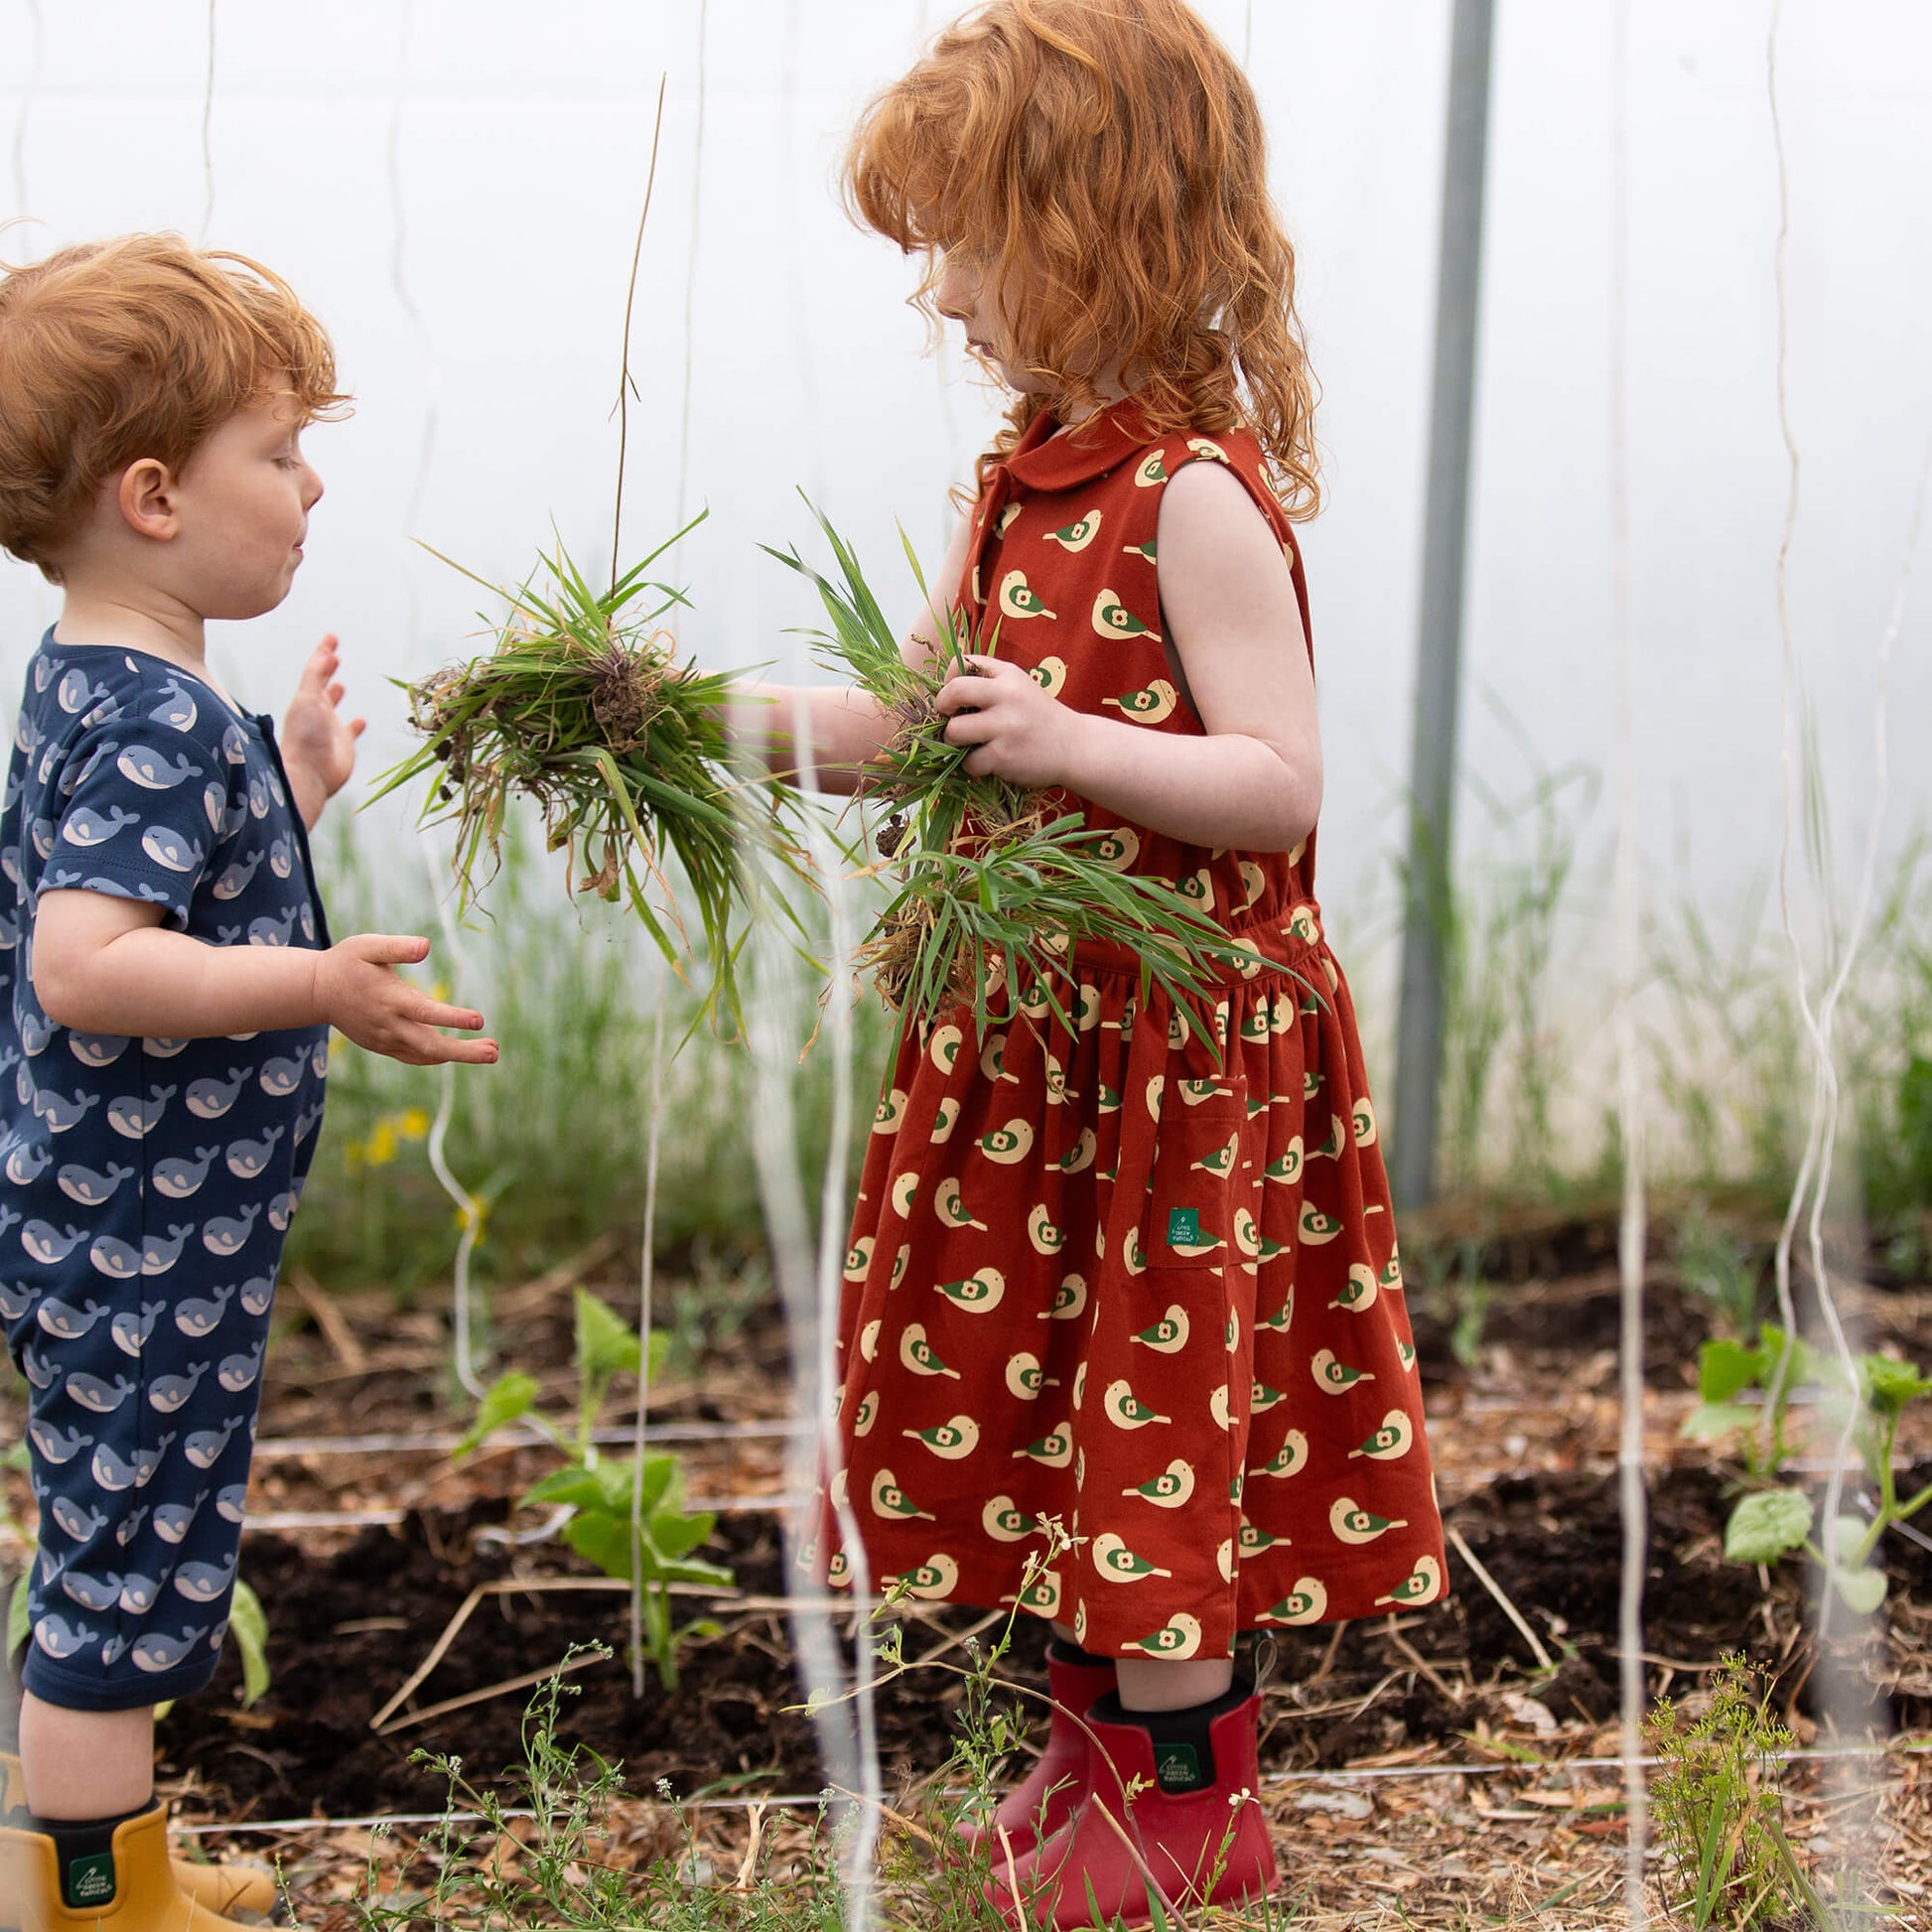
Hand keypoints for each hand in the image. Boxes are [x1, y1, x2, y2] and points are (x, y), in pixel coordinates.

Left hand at [281, 634, 366, 827]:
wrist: (310, 774)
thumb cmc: (305, 736)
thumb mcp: (307, 699)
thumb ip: (315, 677)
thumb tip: (325, 653)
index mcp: (306, 699)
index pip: (314, 670)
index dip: (322, 653)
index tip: (331, 637)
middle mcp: (316, 712)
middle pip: (320, 685)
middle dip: (325, 669)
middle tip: (333, 655)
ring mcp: (329, 729)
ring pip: (332, 707)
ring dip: (334, 695)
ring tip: (339, 684)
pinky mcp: (343, 746)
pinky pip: (350, 731)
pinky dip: (355, 725)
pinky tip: (361, 720)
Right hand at [314, 934, 499, 1066]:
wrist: (317, 991)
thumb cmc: (346, 962)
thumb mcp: (367, 946)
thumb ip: (397, 946)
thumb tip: (426, 946)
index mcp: (389, 999)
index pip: (425, 1012)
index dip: (453, 1017)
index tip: (479, 1020)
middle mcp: (388, 1025)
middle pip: (430, 1045)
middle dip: (464, 1051)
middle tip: (495, 1052)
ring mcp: (385, 1040)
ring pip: (425, 1055)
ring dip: (458, 1055)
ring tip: (491, 1051)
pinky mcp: (382, 1046)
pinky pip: (414, 1057)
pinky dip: (437, 1057)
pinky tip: (457, 1053)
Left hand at [933, 655, 1081, 788]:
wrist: (1075, 747)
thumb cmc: (1039, 717)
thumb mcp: (1020, 686)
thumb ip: (988, 679)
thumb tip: (945, 687)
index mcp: (1008, 675)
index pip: (961, 663)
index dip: (948, 681)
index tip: (955, 697)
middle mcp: (1007, 696)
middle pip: (953, 692)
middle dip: (942, 707)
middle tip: (950, 719)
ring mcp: (1005, 727)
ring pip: (954, 731)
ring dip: (954, 741)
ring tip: (970, 744)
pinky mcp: (1003, 756)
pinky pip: (969, 762)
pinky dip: (973, 765)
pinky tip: (989, 761)